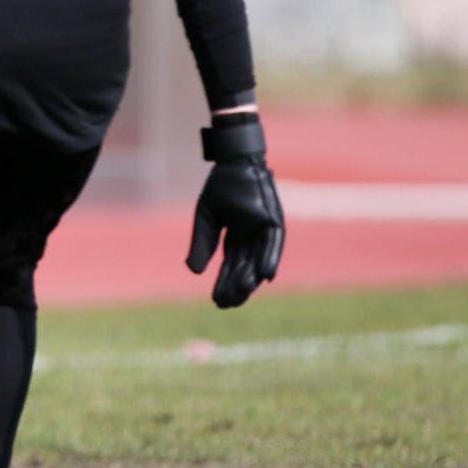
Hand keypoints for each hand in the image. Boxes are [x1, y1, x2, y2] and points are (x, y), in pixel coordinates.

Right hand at [186, 116, 283, 308]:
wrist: (233, 163)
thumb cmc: (221, 187)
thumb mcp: (206, 220)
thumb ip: (202, 245)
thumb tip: (193, 272)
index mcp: (236, 237)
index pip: (230, 266)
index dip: (223, 283)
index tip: (216, 301)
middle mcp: (253, 238)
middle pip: (244, 268)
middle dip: (235, 286)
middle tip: (226, 304)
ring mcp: (264, 231)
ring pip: (258, 260)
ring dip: (251, 278)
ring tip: (241, 295)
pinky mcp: (273, 221)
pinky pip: (274, 244)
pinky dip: (270, 259)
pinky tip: (266, 276)